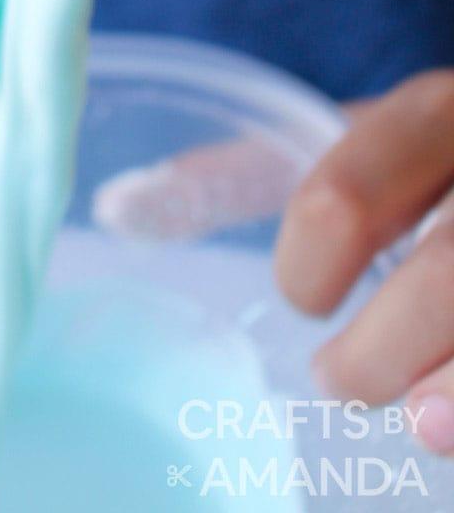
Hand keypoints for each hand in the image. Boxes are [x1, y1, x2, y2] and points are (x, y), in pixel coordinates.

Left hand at [94, 69, 453, 451]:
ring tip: (419, 425)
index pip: (346, 188)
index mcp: (434, 113)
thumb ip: (246, 175)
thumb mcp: (359, 146)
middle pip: (448, 267)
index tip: (304, 298)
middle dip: (388, 345)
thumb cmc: (436, 167)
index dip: (311, 261)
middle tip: (342, 382)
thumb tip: (118, 209)